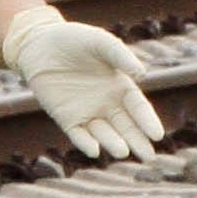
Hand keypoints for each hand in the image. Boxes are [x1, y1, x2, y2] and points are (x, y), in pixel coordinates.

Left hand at [2, 9, 164, 163]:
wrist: (39, 43)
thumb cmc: (74, 40)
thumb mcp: (101, 42)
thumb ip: (121, 56)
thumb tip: (142, 75)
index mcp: (120, 86)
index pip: (138, 108)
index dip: (148, 121)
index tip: (157, 135)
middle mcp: (107, 103)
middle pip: (126, 127)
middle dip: (138, 141)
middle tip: (149, 158)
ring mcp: (86, 112)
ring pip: (104, 133)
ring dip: (113, 143)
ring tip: (122, 152)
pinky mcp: (66, 117)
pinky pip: (78, 133)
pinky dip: (86, 142)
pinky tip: (94, 150)